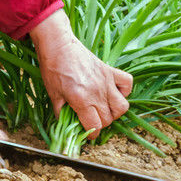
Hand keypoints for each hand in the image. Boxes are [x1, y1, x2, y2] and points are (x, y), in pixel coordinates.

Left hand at [30, 10, 132, 138]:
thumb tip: (67, 125)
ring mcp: (106, 81)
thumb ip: (61, 112)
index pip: (95, 126)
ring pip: (122, 106)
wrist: (58, 46)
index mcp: (81, 100)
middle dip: (101, 123)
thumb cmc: (52, 69)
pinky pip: (127, 83)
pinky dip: (124, 90)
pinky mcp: (110, 70)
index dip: (91, 134)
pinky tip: (114, 91)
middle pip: (108, 119)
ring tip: (105, 109)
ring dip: (115, 112)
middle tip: (92, 119)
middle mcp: (97, 93)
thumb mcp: (53, 94)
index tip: (88, 133)